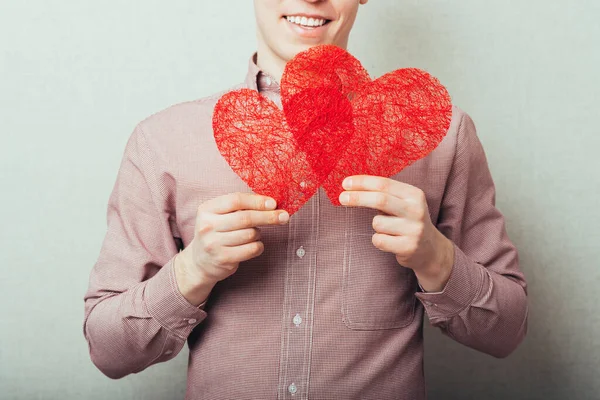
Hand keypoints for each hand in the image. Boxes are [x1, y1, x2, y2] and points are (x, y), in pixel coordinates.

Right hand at [175, 192, 288, 304]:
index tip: (273, 203)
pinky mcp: (223, 259)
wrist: (199, 261)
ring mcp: (213, 244)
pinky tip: (253, 245)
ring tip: (254, 234)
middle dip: (268, 216)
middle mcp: (207, 226)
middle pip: (245, 218)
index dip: (257, 201)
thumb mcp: (219, 215)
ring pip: (250, 234)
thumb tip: (272, 204)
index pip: (235, 200)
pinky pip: (251, 249)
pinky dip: (258, 246)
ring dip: (259, 233)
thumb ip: (240, 207)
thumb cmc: (217, 232)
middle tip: (284, 216)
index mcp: (206, 209)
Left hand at [339, 175, 453, 291]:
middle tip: (341, 198)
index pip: (384, 184)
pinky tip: (390, 241)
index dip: (362, 182)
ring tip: (388, 229)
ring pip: (377, 223)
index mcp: (414, 194)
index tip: (345, 183)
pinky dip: (378, 240)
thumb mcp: (402, 202)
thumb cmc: (406, 221)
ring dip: (375, 225)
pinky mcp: (408, 247)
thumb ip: (383, 194)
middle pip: (380, 200)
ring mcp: (414, 229)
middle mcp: (416, 210)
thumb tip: (350, 186)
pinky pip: (379, 240)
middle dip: (357, 198)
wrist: (430, 249)